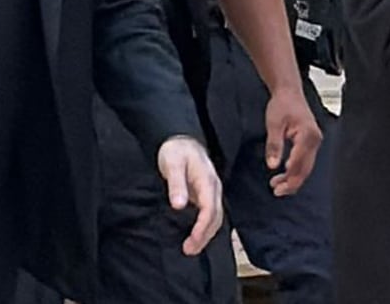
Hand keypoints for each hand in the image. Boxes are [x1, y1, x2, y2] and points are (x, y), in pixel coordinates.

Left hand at [156, 136, 222, 255]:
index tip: (192, 241)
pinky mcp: (206, 194)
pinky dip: (205, 227)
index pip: (209, 210)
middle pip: (216, 218)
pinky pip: (209, 214)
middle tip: (189, 250)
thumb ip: (176, 184)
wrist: (179, 139)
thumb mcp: (173, 164)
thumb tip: (179, 205)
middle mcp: (213, 188)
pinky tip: (195, 235)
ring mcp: (211, 192)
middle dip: (204, 236)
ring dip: (205, 234)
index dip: (202, 228)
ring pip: (215, 218)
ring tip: (191, 247)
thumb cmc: (176, 150)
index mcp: (208, 181)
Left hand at [264, 86, 322, 196]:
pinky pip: (305, 161)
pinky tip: (284, 174)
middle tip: (277, 191)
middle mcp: (315, 140)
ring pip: (306, 167)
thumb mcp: (273, 124)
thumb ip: (274, 145)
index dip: (289, 177)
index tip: (277, 186)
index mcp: (307, 135)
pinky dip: (295, 170)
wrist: (289, 92)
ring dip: (293, 178)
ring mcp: (315, 142)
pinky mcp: (311, 142)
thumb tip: (272, 165)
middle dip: (291, 182)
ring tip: (277, 186)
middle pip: (305, 169)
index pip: (299, 163)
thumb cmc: (282, 104)